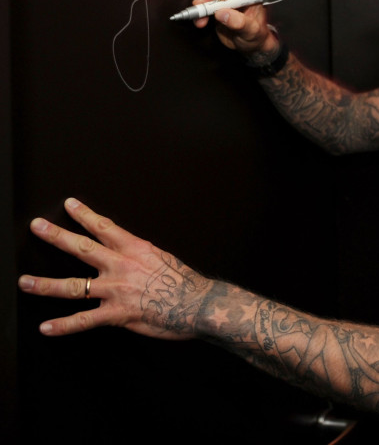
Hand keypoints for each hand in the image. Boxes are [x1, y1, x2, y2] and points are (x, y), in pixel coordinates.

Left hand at [18, 198, 211, 338]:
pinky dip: (64, 326)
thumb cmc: (185, 282)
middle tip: (37, 226)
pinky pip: (85, 320)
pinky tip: (46, 328)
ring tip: (25, 282)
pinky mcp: (118, 314)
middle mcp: (122, 266)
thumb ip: (140, 256)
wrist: (198, 303)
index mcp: (135, 249)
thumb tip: (128, 252)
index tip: (69, 204)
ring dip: (46, 284)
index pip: (104, 226)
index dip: (84, 214)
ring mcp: (117, 290)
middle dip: (56, 236)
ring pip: (75, 286)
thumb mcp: (163, 258)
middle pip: (82, 248)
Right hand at [192, 0, 278, 55]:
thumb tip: (223, 13)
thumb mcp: (253, 32)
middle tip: (205, 4)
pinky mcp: (215, 3)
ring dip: (203, 2)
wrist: (249, 45)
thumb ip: (241, 23)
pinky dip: (199, 10)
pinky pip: (204, 1)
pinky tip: (199, 20)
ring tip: (201, 17)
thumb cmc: (256, 36)